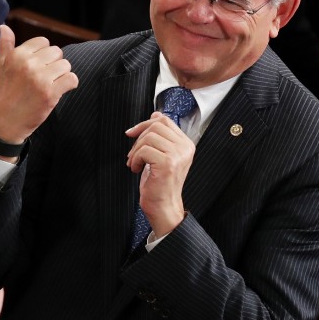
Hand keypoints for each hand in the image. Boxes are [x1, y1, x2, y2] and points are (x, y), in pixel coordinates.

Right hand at [0, 24, 79, 146]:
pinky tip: (59, 91)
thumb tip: (3, 26)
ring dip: (62, 75)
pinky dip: (70, 84)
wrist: (5, 123)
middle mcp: (28, 64)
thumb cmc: (5, 93)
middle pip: (57, 52)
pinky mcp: (50, 94)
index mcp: (17, 55)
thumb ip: (5, 45)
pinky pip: (72, 79)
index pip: (43, 42)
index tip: (37, 67)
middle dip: (53, 64)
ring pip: (66, 65)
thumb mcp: (1, 66)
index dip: (43, 55)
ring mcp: (40, 79)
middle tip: (44, 78)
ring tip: (50, 85)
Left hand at [124, 112, 195, 237]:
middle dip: (138, 138)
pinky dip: (135, 159)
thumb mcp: (161, 154)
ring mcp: (178, 155)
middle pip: (155, 126)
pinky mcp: (168, 163)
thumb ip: (161, 135)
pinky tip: (137, 170)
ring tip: (135, 163)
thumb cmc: (160, 182)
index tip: (132, 134)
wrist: (163, 206)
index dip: (145, 124)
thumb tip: (155, 114)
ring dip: (136, 151)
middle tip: (134, 154)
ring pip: (149, 137)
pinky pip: (144, 150)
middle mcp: (185, 147)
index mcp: (186, 144)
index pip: (164, 120)